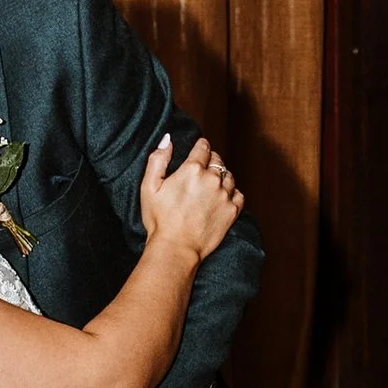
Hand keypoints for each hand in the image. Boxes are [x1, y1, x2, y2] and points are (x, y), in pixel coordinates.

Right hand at [138, 131, 243, 263]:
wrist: (176, 248)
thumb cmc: (159, 219)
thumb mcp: (149, 187)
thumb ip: (158, 159)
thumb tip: (168, 139)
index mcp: (192, 169)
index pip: (203, 147)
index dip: (201, 146)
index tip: (200, 148)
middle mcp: (212, 179)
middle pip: (218, 160)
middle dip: (211, 160)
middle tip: (204, 167)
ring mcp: (224, 195)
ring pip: (229, 176)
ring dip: (222, 176)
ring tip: (213, 183)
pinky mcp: (232, 211)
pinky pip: (238, 194)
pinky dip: (233, 192)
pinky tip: (223, 197)